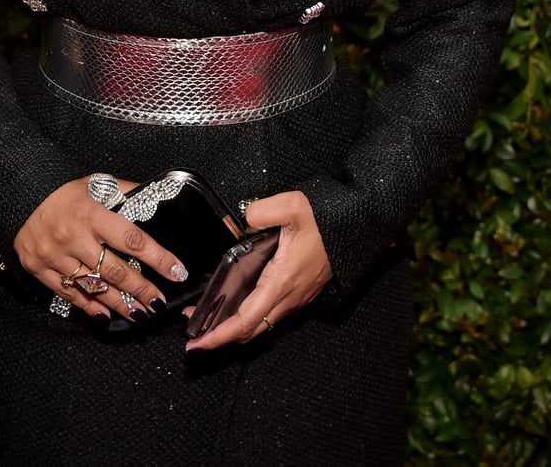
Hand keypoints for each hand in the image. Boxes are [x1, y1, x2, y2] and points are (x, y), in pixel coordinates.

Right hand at [13, 176, 188, 323]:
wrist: (19, 194)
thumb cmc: (64, 191)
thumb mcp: (96, 183)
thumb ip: (126, 193)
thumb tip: (157, 196)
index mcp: (91, 213)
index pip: (132, 239)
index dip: (158, 258)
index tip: (176, 271)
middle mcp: (73, 236)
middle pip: (115, 270)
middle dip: (141, 289)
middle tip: (159, 302)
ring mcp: (55, 255)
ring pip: (94, 287)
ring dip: (120, 303)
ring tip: (140, 313)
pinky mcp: (40, 269)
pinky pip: (69, 294)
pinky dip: (89, 307)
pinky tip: (106, 316)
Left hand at [184, 190, 331, 351]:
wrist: (357, 225)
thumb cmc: (328, 220)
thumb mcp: (291, 206)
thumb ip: (259, 211)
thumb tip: (242, 221)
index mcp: (281, 282)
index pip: (245, 321)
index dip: (219, 336)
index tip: (198, 343)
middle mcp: (288, 296)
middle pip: (249, 330)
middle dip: (219, 335)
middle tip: (193, 332)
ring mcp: (295, 297)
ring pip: (260, 322)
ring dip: (233, 325)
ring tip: (207, 316)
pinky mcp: (299, 291)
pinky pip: (270, 312)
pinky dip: (248, 314)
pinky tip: (235, 301)